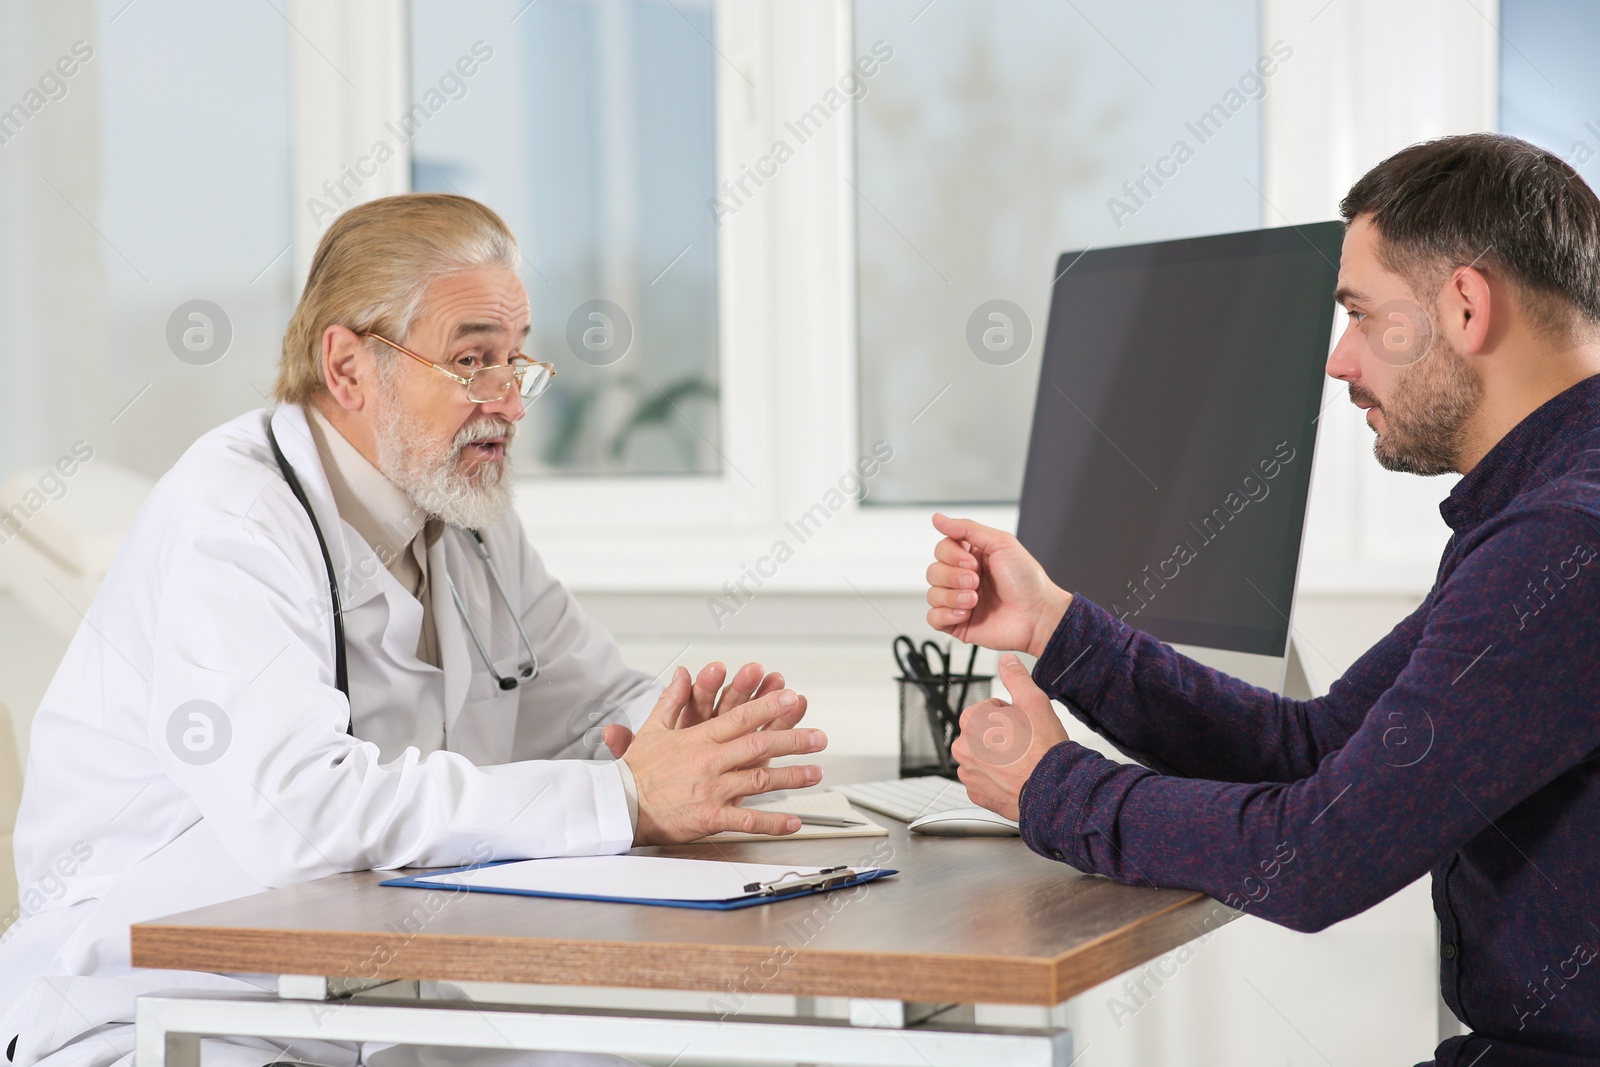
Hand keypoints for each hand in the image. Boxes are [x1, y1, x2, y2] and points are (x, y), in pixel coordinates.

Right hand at [624, 666, 827, 843]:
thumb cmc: (637, 770)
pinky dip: (772, 822)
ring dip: (791, 776)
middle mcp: (710, 761)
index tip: (791, 697)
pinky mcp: (710, 817)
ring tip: (815, 772)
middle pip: (759, 745)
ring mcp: (712, 789)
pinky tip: (793, 821)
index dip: (768, 706)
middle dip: (793, 740)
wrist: (619, 807)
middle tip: (819, 737)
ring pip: (760, 779)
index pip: (740, 717)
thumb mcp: (653, 729)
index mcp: (699, 738)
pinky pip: (747, 819)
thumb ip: (671, 700)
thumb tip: (681, 673)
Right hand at [925, 513, 1072, 657]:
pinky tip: (966, 613)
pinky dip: (946, 614)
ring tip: (974, 600)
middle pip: (933, 571)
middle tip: (976, 581)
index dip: (951, 555)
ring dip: (952, 596)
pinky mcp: (958, 623)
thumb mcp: (1001, 543)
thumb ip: (967, 529)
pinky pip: (933, 617)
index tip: (972, 562)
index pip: (942, 549)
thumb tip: (939, 518)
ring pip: (932, 594)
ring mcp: (960, 601)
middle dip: (953, 577)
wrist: (1038, 615)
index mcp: (972, 557)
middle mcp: (964, 578)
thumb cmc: (1027, 581)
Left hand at [951, 654, 1067, 820]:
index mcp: (971, 721)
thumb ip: (1015, 677)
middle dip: (1000, 735)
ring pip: (982, 756)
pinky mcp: (976, 793)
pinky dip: (996, 778)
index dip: (1009, 715)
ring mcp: (968, 772)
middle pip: (982, 732)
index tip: (1022, 725)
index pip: (988, 709)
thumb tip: (1007, 661)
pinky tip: (1015, 776)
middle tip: (1023, 743)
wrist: (1053, 789)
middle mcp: (963, 747)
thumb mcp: (1033, 701)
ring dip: (997, 757)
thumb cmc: (1043, 749)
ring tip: (1021, 761)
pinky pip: (984, 779)